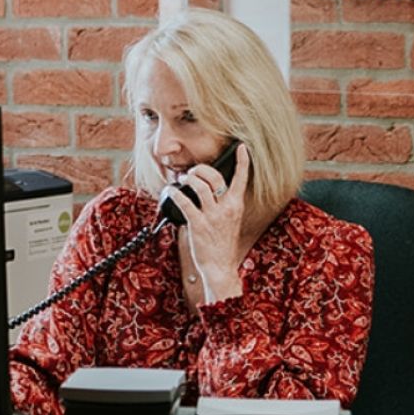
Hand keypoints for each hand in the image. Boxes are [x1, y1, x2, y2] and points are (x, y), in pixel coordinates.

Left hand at [164, 143, 249, 301]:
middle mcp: (227, 208)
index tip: (241, 147)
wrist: (220, 266)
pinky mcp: (198, 224)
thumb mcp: (230, 221)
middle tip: (191, 172)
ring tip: (181, 180)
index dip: (243, 161)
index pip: (242, 178)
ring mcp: (213, 216)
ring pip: (199, 185)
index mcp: (237, 205)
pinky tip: (170, 191)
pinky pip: (184, 202)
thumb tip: (206, 187)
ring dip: (187, 178)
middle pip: (214, 177)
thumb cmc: (223, 244)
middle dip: (199, 169)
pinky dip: (174, 193)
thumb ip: (224, 204)